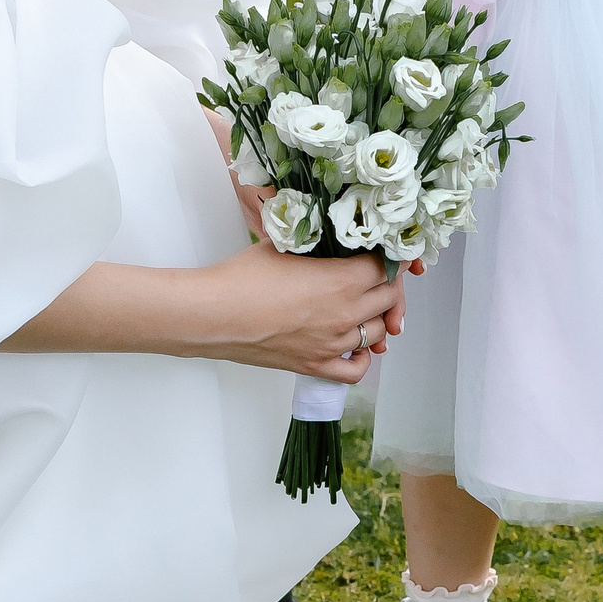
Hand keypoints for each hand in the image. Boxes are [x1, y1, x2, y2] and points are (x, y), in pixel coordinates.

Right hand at [194, 242, 406, 382]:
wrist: (213, 314)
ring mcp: (332, 344)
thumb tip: (327, 231)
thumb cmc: (242, 278)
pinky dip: (363, 357)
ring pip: (378, 332)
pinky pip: (357, 370)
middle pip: (389, 299)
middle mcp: (344, 314)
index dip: (389, 257)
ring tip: (364, 305)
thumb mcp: (285, 245)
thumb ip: (315, 240)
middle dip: (388, 284)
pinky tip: (353, 344)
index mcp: (341, 280)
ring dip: (376, 317)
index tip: (386, 252)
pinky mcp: (315, 365)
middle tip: (375, 275)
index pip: (386, 267)